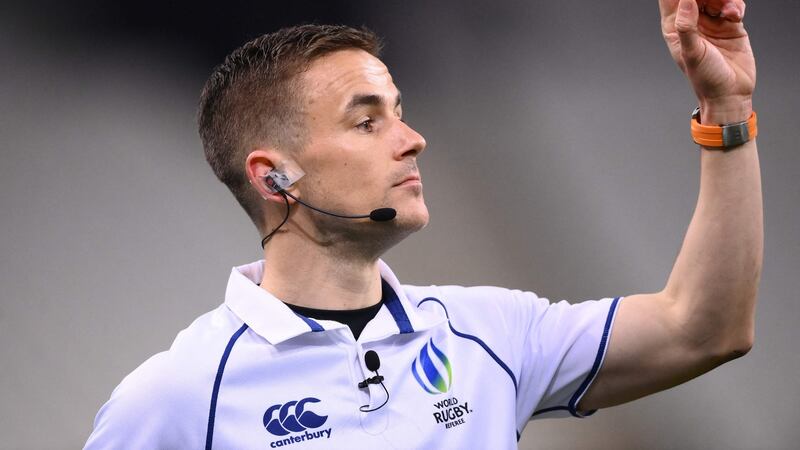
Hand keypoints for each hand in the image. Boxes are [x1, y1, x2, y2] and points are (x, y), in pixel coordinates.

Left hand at [659, 0, 754, 122]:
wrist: (730, 93)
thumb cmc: (706, 79)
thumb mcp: (692, 53)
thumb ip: (687, 25)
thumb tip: (685, 0)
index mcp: (675, 28)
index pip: (671, 1)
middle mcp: (692, 22)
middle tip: (715, 3)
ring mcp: (711, 22)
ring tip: (729, 11)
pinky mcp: (730, 24)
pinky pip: (733, 4)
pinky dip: (735, 5)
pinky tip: (735, 16)